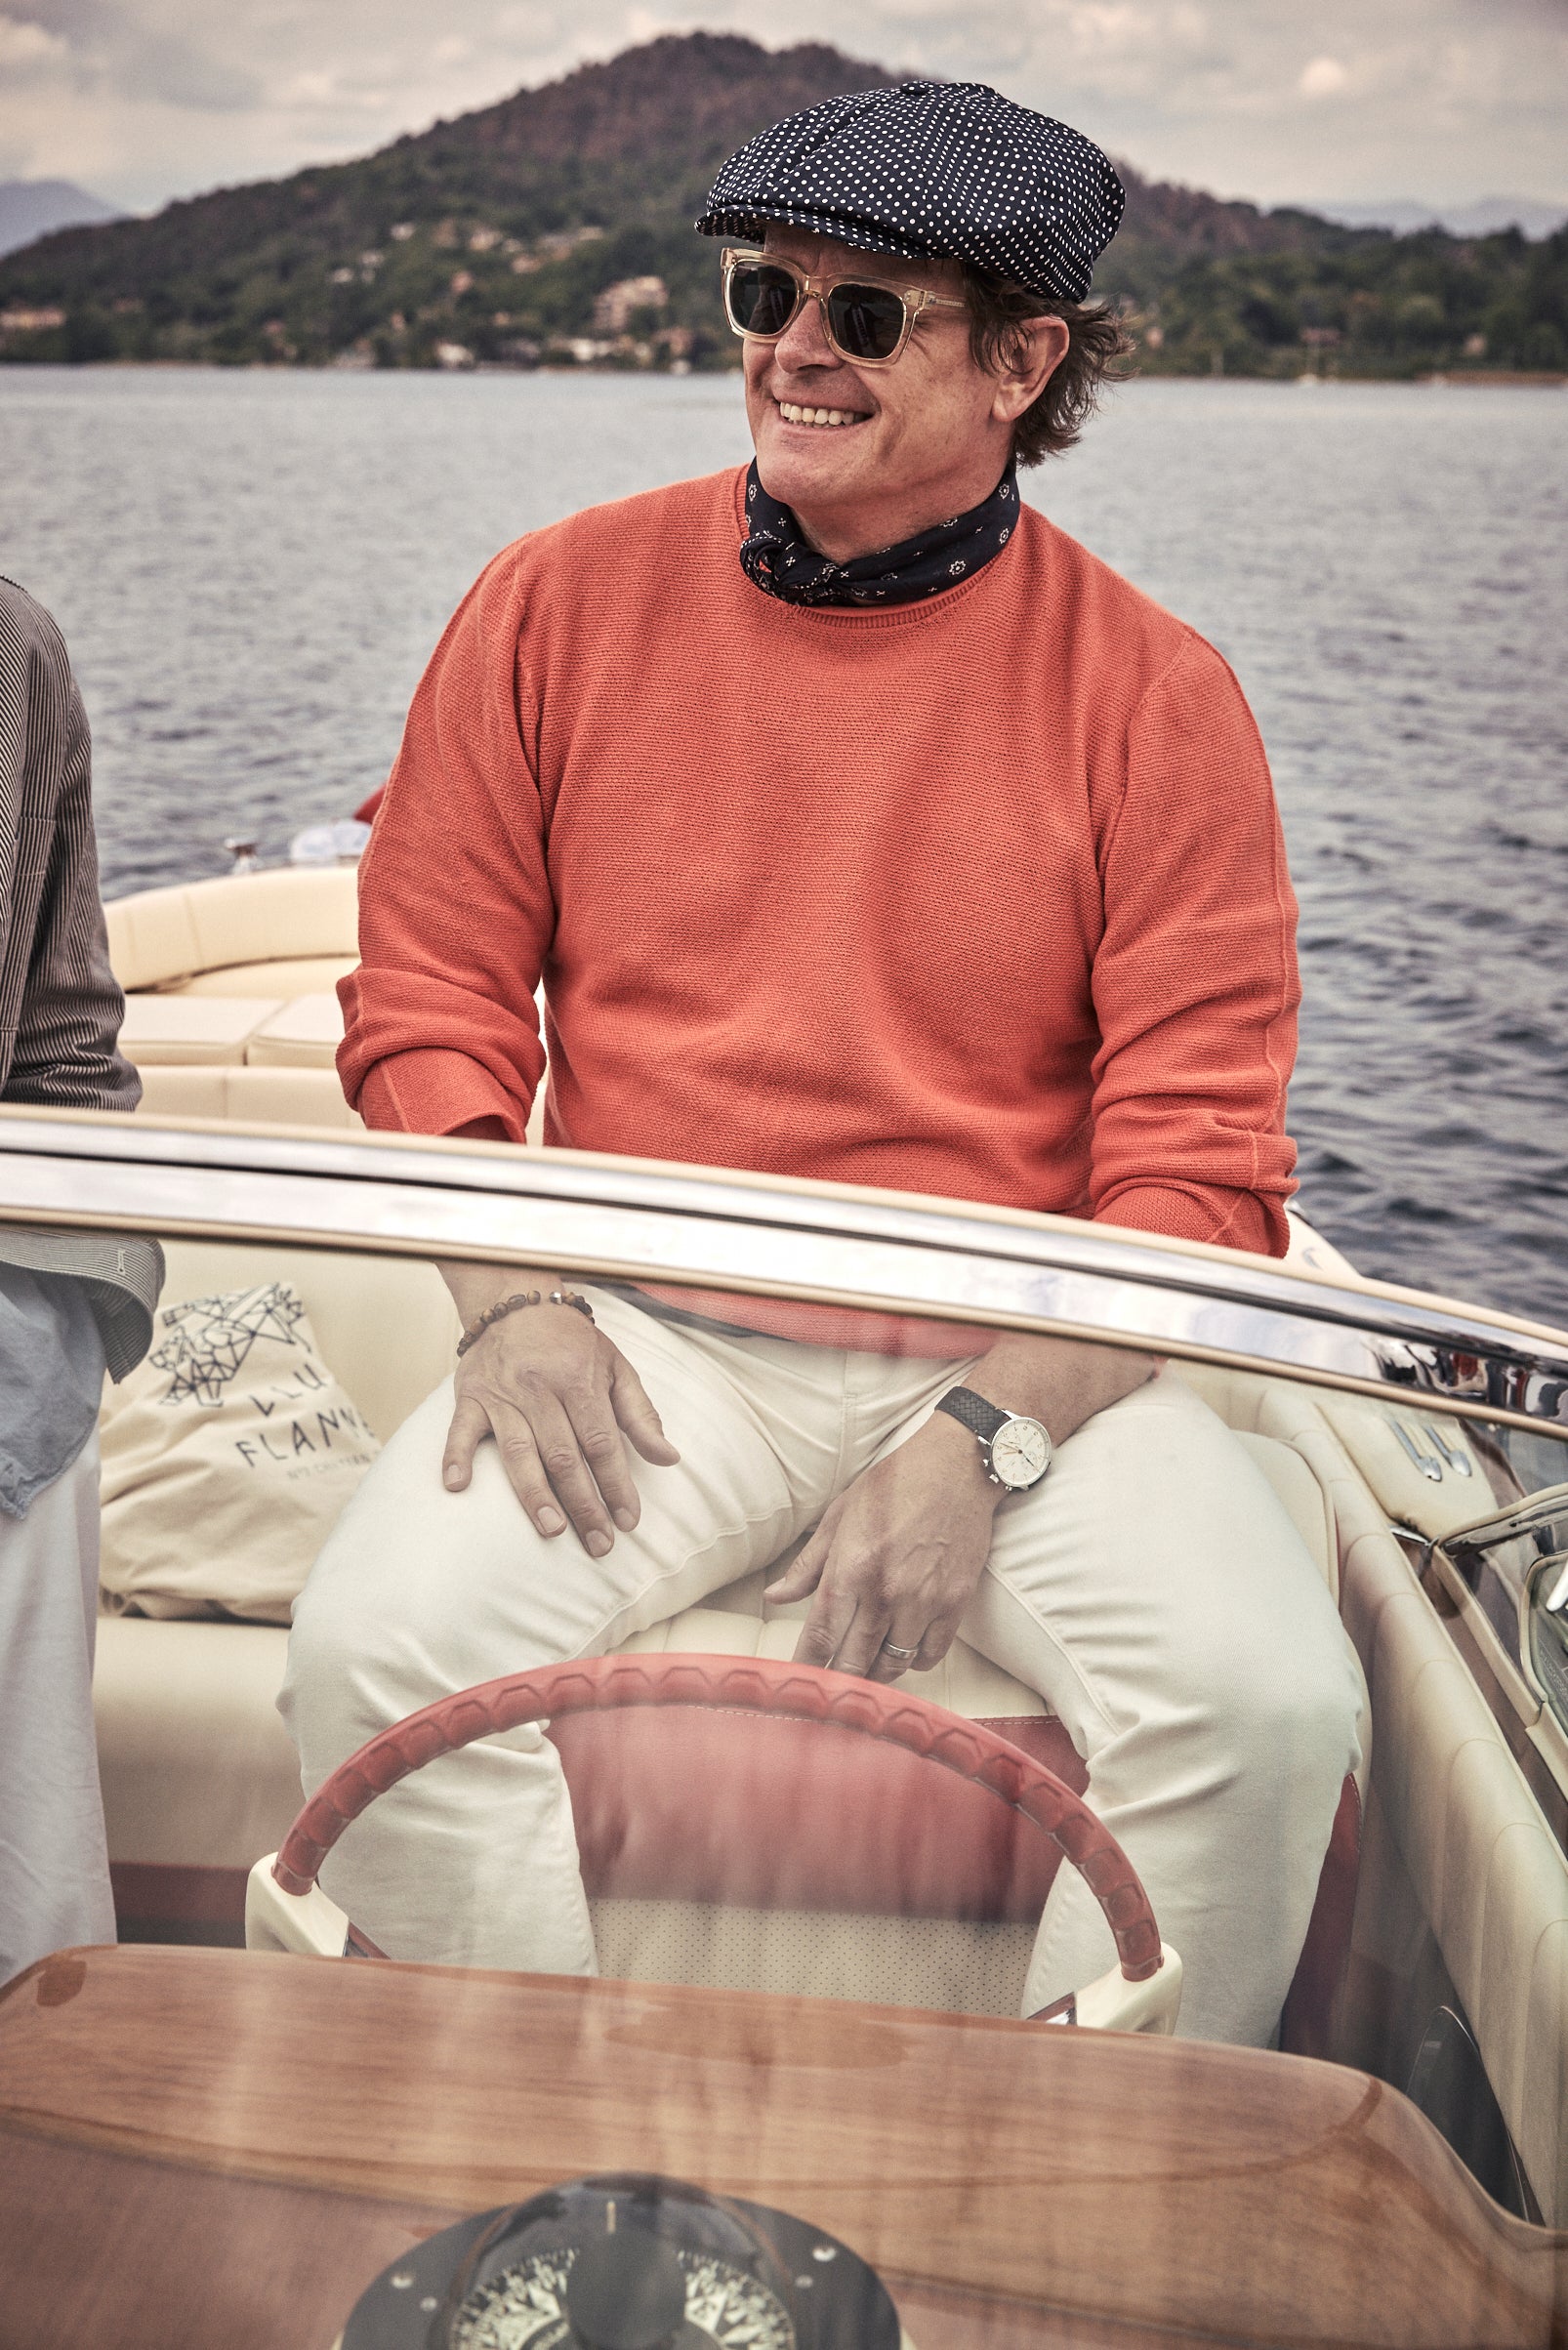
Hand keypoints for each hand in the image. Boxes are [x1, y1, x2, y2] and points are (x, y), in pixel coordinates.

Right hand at [442, 1301, 678, 1555]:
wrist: (517, 1301)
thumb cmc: (573, 1343)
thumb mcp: (617, 1368)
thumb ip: (641, 1415)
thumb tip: (669, 1458)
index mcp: (580, 1381)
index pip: (601, 1443)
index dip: (617, 1484)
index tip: (628, 1521)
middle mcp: (540, 1389)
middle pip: (563, 1455)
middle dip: (583, 1504)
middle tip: (598, 1544)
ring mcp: (502, 1395)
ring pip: (518, 1450)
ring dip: (534, 1493)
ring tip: (552, 1530)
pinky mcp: (470, 1397)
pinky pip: (459, 1430)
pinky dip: (456, 1456)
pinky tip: (458, 1486)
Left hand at [765, 1412, 998, 1679]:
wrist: (957, 1468)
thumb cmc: (894, 1485)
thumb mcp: (840, 1516)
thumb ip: (808, 1564)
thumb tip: (775, 1597)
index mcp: (850, 1568)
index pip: (820, 1636)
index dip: (806, 1667)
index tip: (797, 1685)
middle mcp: (885, 1592)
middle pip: (854, 1661)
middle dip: (838, 1683)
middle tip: (828, 1694)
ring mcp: (923, 1601)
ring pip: (893, 1666)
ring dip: (874, 1678)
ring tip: (862, 1678)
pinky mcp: (955, 1603)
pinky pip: (930, 1655)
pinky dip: (913, 1664)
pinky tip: (902, 1656)